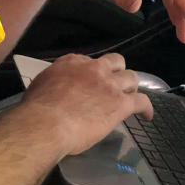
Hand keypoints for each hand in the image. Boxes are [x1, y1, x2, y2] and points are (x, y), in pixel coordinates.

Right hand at [17, 53, 152, 156]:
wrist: (46, 123)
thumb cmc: (37, 110)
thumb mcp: (40, 86)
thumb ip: (54, 83)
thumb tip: (56, 90)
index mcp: (72, 63)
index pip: (89, 61)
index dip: (93, 72)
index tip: (91, 82)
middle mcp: (94, 69)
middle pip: (115, 62)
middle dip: (117, 72)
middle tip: (114, 85)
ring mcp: (110, 85)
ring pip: (131, 78)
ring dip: (131, 87)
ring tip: (130, 98)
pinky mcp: (121, 104)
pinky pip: (142, 101)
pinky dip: (146, 108)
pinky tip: (147, 116)